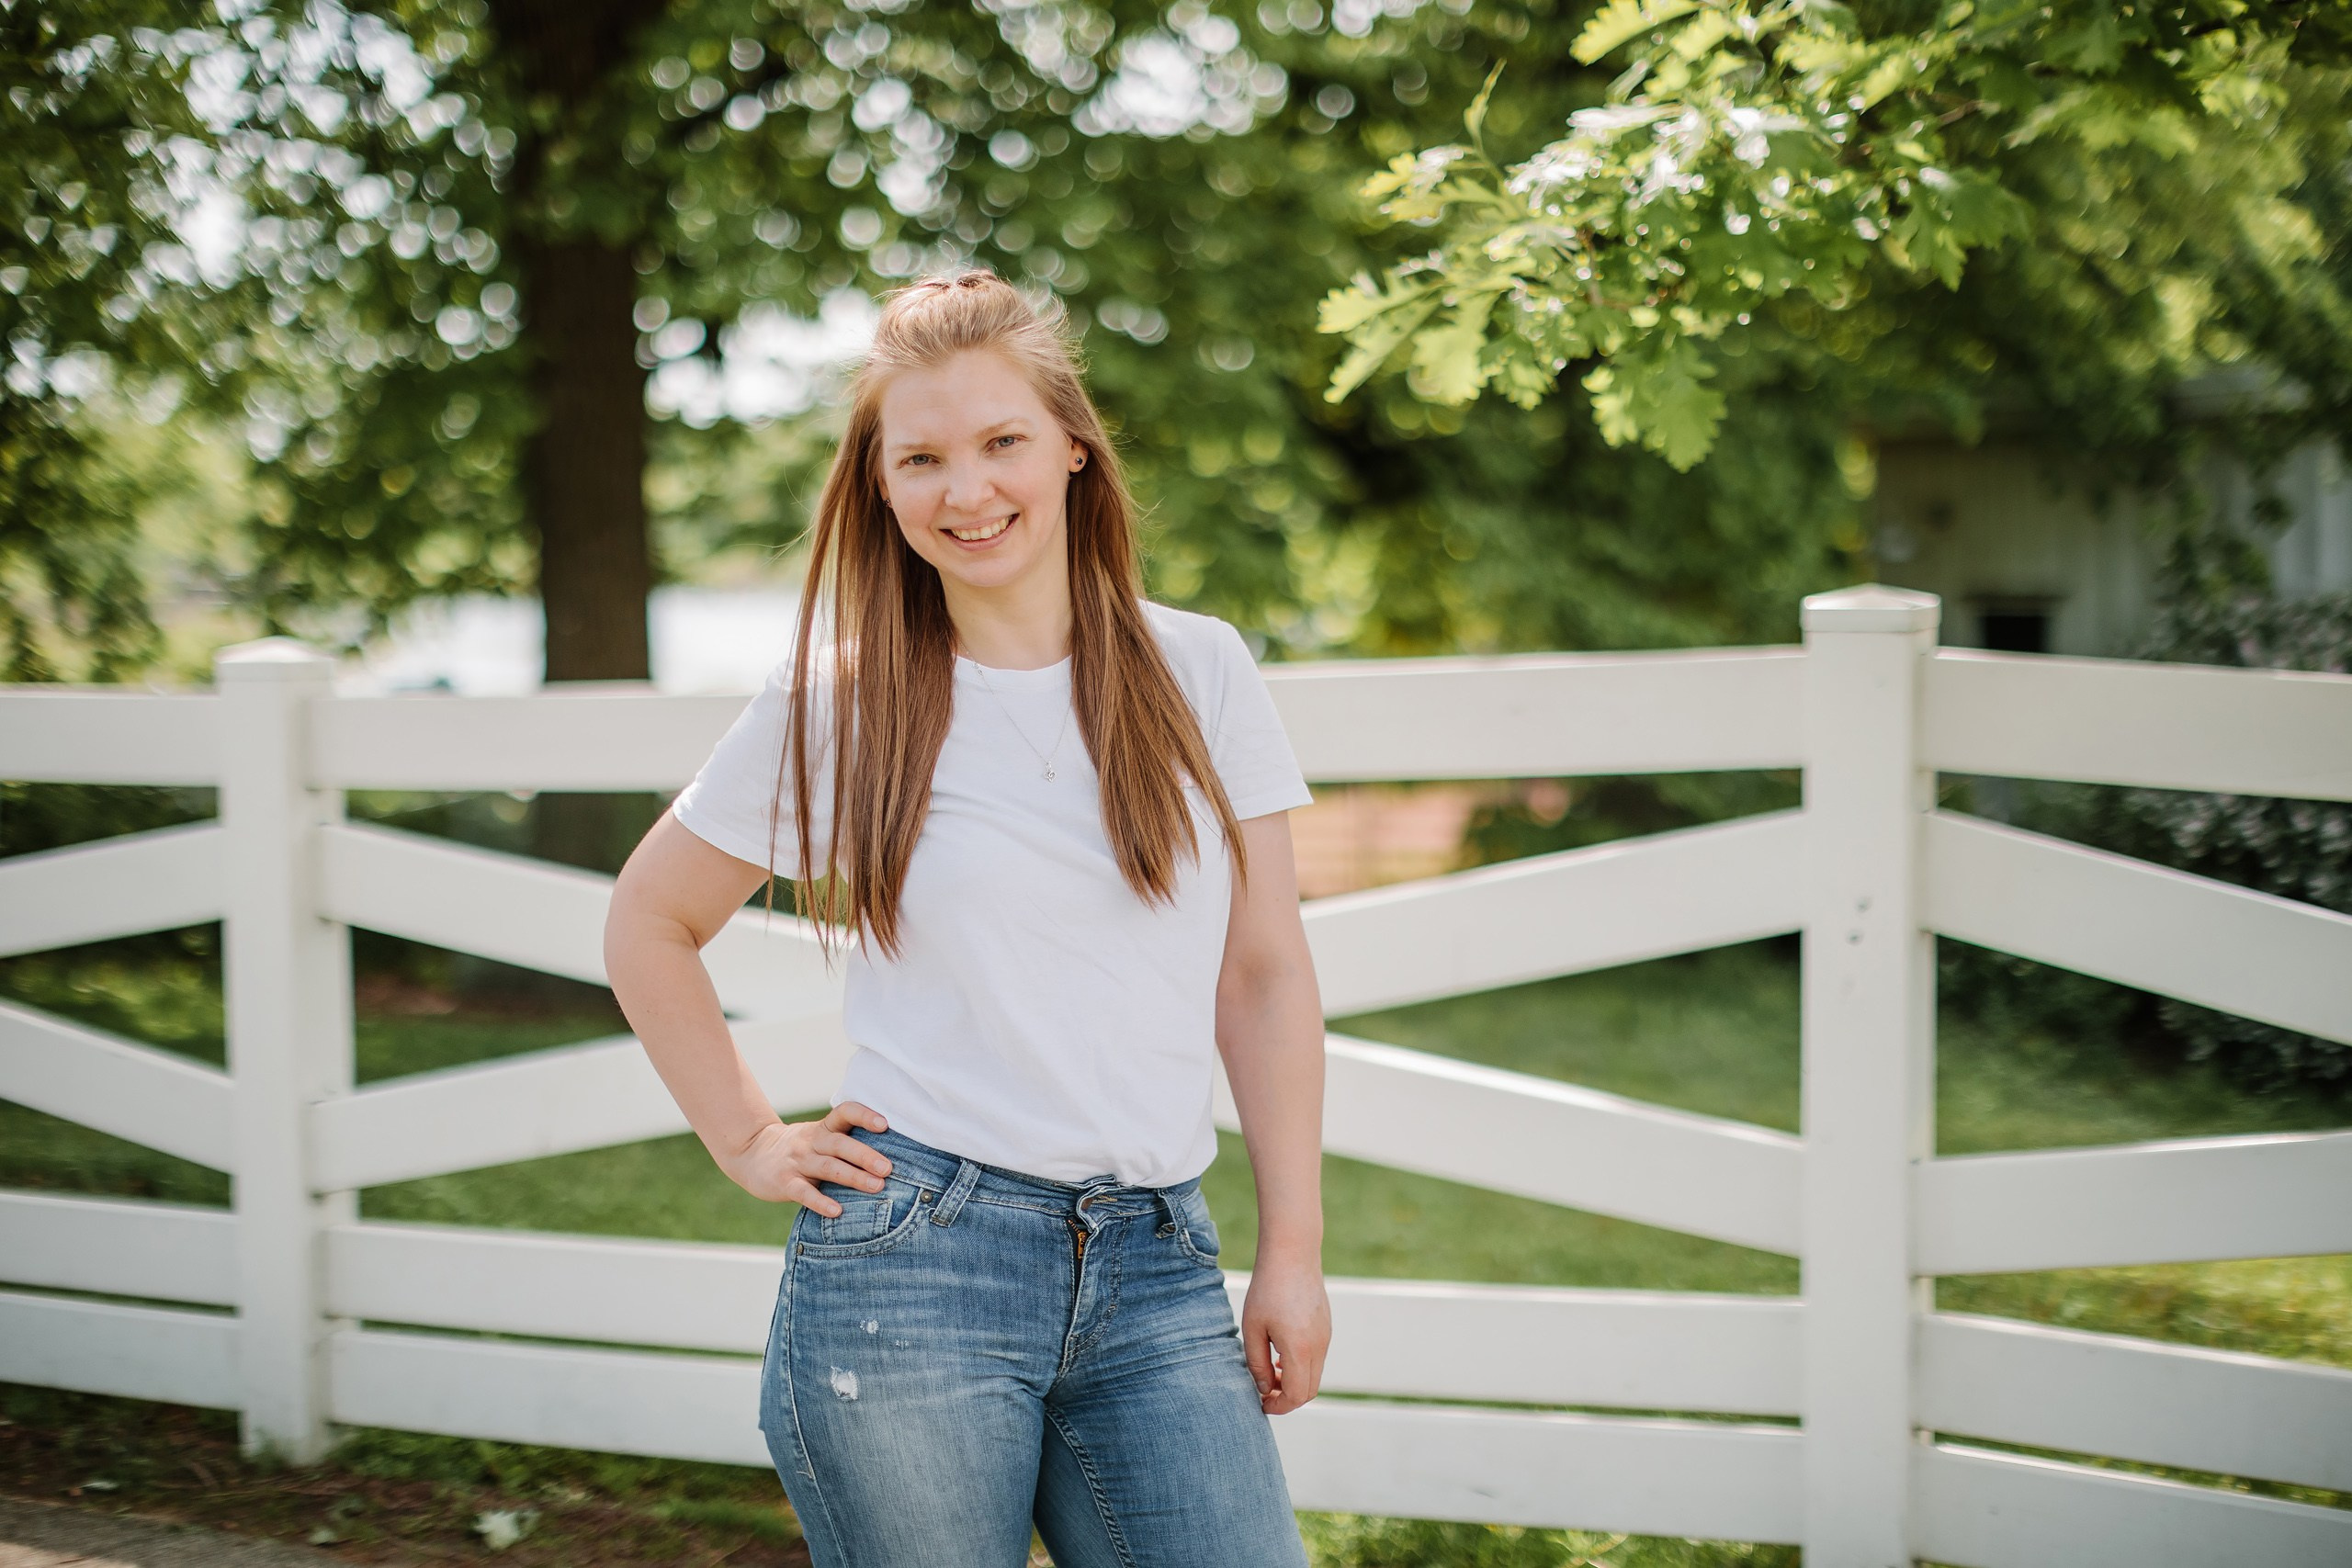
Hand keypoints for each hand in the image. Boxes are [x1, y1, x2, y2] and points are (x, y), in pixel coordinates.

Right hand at [719, 1102, 892, 1213]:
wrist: (751, 1153)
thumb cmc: (800, 1148)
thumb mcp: (819, 1136)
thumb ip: (846, 1140)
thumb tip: (892, 1151)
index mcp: (823, 1128)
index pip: (844, 1113)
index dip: (864, 1116)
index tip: (885, 1124)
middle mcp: (811, 1142)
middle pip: (840, 1144)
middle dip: (865, 1155)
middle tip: (888, 1168)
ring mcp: (797, 1162)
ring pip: (828, 1167)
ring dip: (853, 1177)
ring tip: (877, 1186)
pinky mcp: (784, 1182)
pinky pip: (804, 1192)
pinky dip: (821, 1202)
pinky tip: (837, 1211)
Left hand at [1240, 1251, 1329, 1414]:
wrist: (1293, 1254)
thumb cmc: (1267, 1289)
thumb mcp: (1253, 1328)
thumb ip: (1257, 1364)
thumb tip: (1265, 1389)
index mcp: (1301, 1349)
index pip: (1297, 1396)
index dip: (1279, 1407)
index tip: (1261, 1404)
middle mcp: (1319, 1346)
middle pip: (1309, 1390)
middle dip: (1287, 1398)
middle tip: (1264, 1392)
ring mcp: (1326, 1336)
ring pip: (1314, 1375)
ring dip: (1294, 1381)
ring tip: (1269, 1371)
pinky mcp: (1326, 1327)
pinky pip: (1317, 1358)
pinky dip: (1301, 1366)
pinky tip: (1281, 1354)